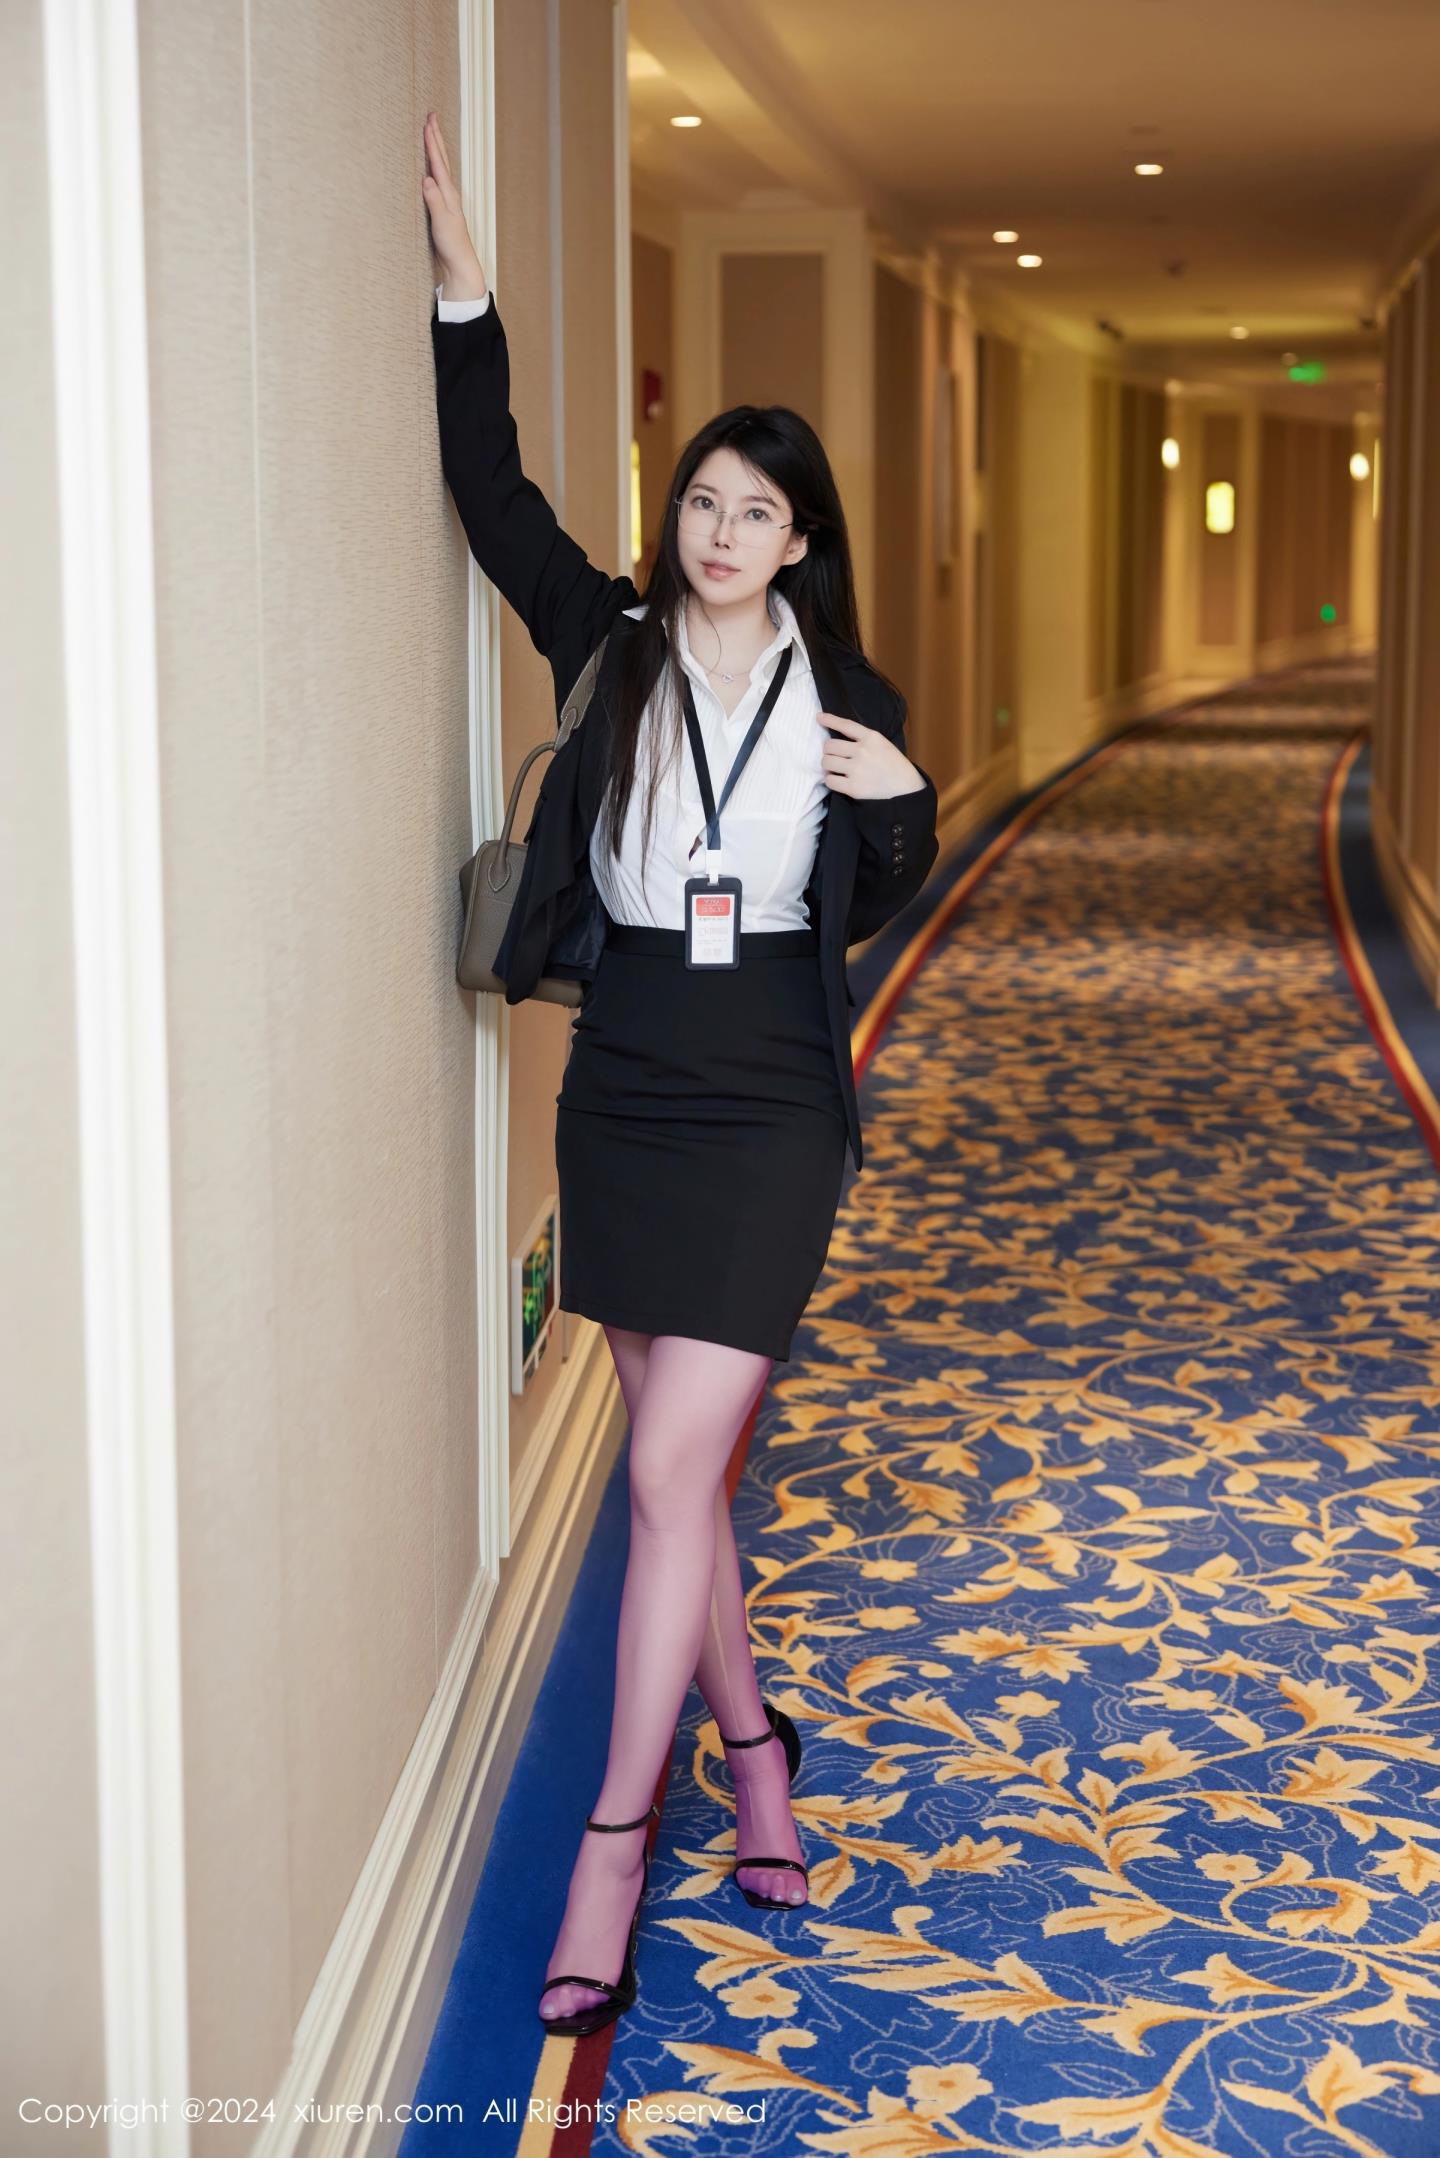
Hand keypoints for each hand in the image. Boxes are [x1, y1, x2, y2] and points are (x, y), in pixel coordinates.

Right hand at [422, 112, 487, 299]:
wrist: (460, 265)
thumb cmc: (452, 246)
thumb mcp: (441, 223)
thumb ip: (434, 201)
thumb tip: (426, 179)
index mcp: (448, 194)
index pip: (439, 163)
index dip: (432, 143)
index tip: (427, 122)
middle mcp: (449, 194)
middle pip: (442, 160)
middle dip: (435, 138)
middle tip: (431, 116)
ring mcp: (446, 200)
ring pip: (440, 168)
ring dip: (435, 150)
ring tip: (431, 134)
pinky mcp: (441, 209)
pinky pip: (436, 180)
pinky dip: (433, 167)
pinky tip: (429, 167)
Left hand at [814, 710, 922, 798]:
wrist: (906, 790)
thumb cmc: (895, 767)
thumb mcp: (884, 745)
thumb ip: (865, 740)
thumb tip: (840, 741)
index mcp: (872, 737)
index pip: (846, 725)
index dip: (830, 720)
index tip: (819, 717)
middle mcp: (862, 751)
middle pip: (830, 745)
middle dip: (828, 751)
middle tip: (834, 757)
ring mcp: (857, 769)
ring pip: (826, 762)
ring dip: (828, 765)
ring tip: (835, 769)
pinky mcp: (853, 787)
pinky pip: (830, 780)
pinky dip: (831, 780)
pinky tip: (837, 780)